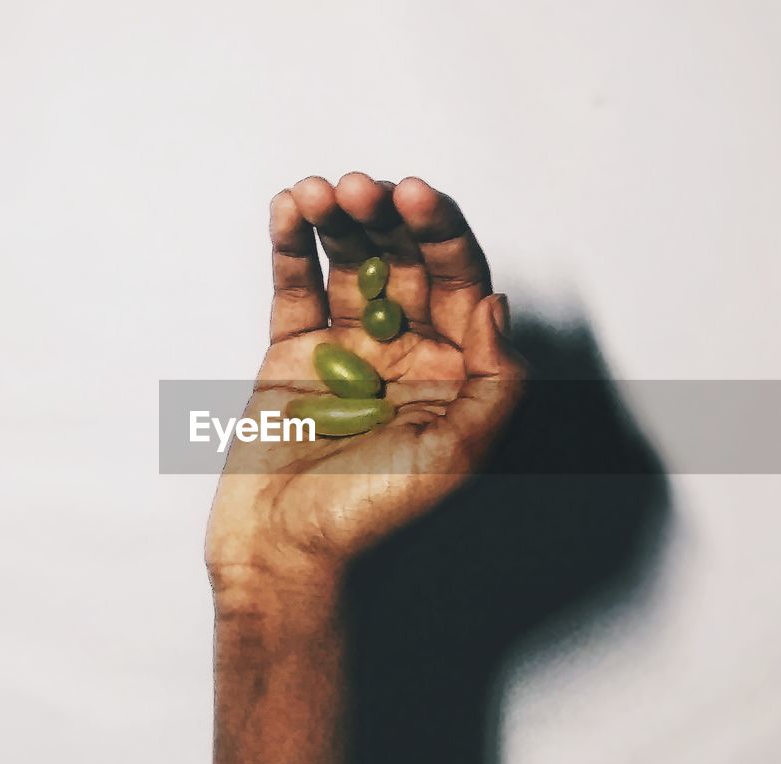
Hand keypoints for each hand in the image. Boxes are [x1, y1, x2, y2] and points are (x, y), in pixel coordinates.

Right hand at [206, 173, 524, 613]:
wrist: (285, 558)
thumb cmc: (374, 518)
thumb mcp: (456, 456)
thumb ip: (490, 380)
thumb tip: (495, 300)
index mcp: (454, 372)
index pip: (457, 282)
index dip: (441, 233)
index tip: (414, 197)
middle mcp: (405, 352)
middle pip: (402, 262)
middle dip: (384, 219)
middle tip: (361, 189)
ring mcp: (345, 350)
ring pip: (348, 265)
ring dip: (335, 220)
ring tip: (318, 191)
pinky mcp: (291, 356)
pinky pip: (294, 288)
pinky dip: (289, 247)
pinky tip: (287, 209)